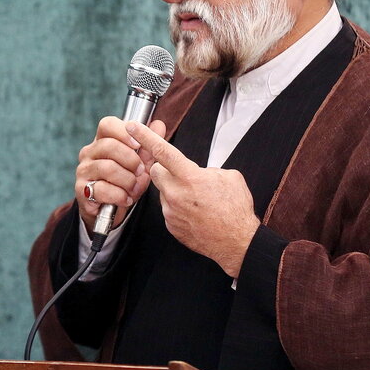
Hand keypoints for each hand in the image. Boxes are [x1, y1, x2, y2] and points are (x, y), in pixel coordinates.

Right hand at [75, 117, 167, 233]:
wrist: (111, 209)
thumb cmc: (126, 181)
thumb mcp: (141, 163)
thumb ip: (149, 145)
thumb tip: (158, 124)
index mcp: (102, 140)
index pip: (107, 124)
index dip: (124, 132)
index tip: (138, 144)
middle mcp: (89, 152)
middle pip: (109, 145)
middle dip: (131, 160)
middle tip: (141, 171)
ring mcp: (83, 170)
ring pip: (107, 168)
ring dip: (127, 180)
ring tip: (135, 188)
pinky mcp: (81, 189)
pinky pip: (102, 189)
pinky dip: (119, 195)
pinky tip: (126, 199)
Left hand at [127, 122, 259, 277]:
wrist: (237, 242)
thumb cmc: (235, 210)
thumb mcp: (229, 177)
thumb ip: (207, 170)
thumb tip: (199, 172)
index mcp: (190, 177)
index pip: (162, 151)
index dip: (145, 136)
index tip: (133, 127)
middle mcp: (175, 194)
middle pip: (155, 171)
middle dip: (164, 168)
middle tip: (181, 174)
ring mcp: (171, 211)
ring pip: (163, 191)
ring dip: (175, 190)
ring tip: (197, 200)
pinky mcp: (171, 225)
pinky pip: (168, 209)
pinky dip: (178, 207)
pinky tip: (195, 213)